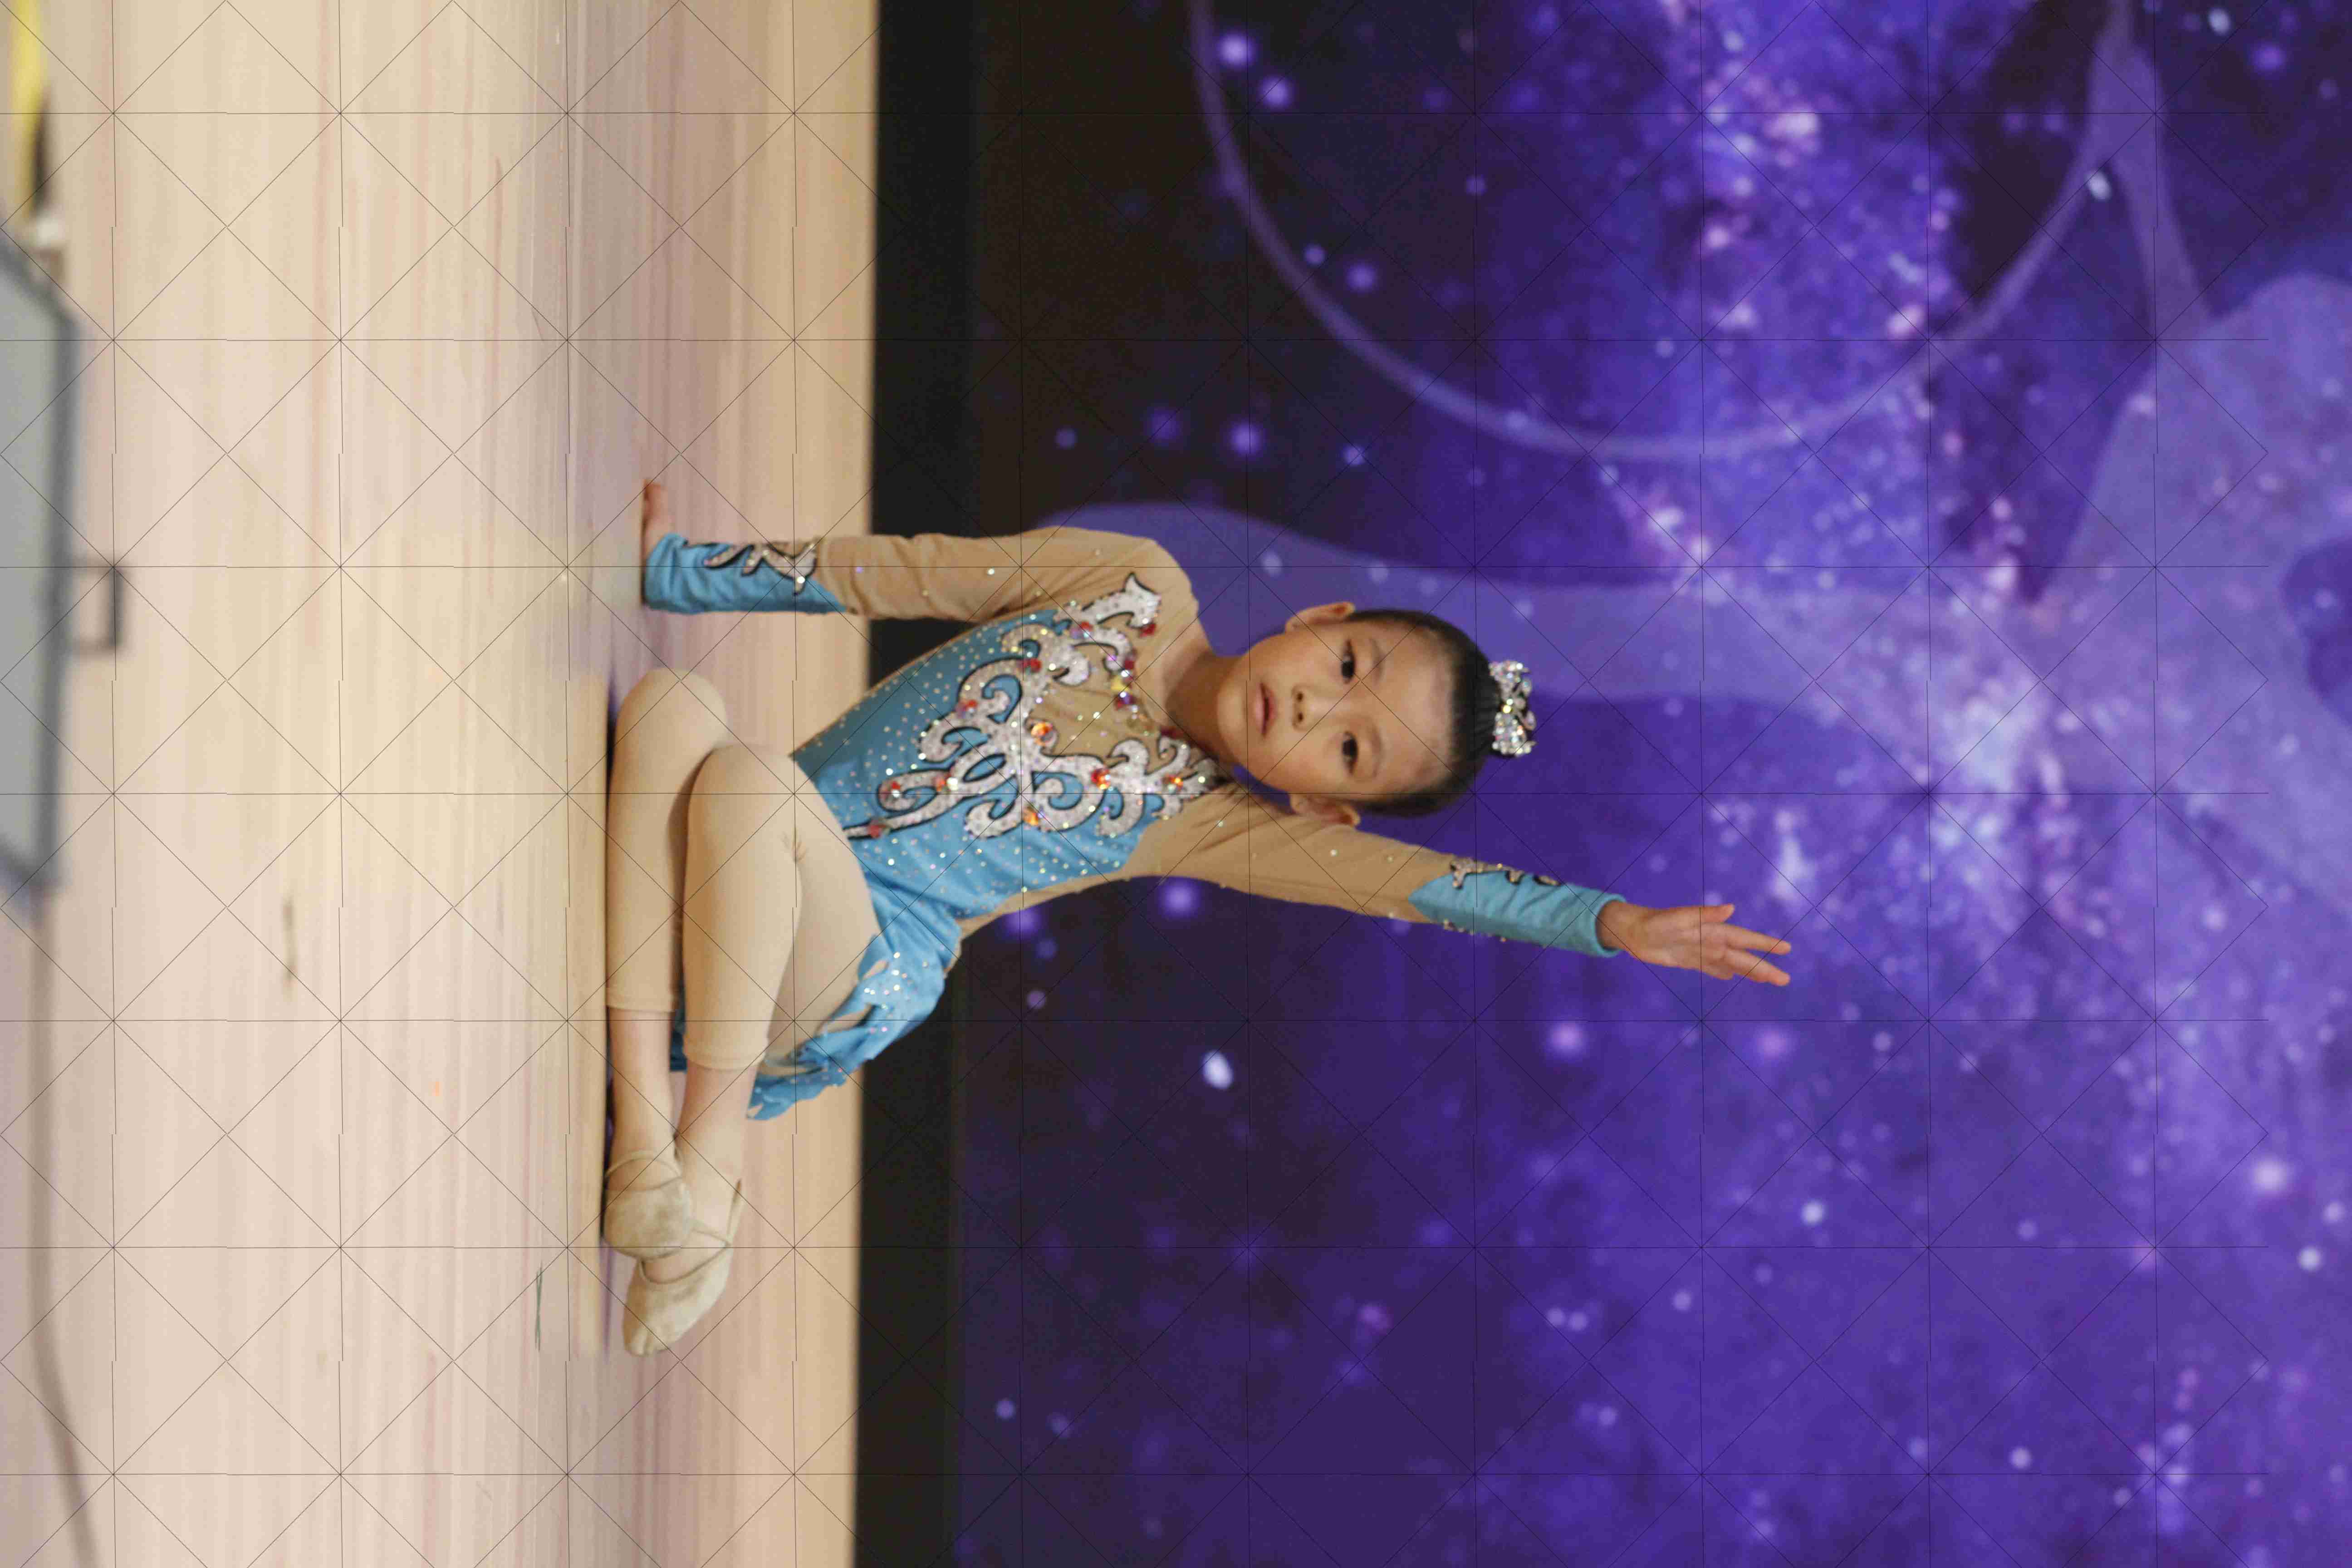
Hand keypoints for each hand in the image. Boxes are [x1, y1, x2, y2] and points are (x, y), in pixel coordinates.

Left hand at [1602, 902, 1792, 985]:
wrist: (1633, 931)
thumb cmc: (1655, 921)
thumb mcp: (1679, 917)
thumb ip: (1705, 914)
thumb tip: (1731, 908)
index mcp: (1713, 930)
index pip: (1745, 938)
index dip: (1765, 944)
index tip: (1786, 949)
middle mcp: (1711, 941)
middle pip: (1743, 957)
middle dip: (1764, 968)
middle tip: (1785, 980)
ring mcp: (1701, 951)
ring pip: (1731, 964)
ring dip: (1749, 972)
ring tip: (1768, 980)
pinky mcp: (1688, 960)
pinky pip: (1710, 968)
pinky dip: (1722, 973)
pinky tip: (1730, 978)